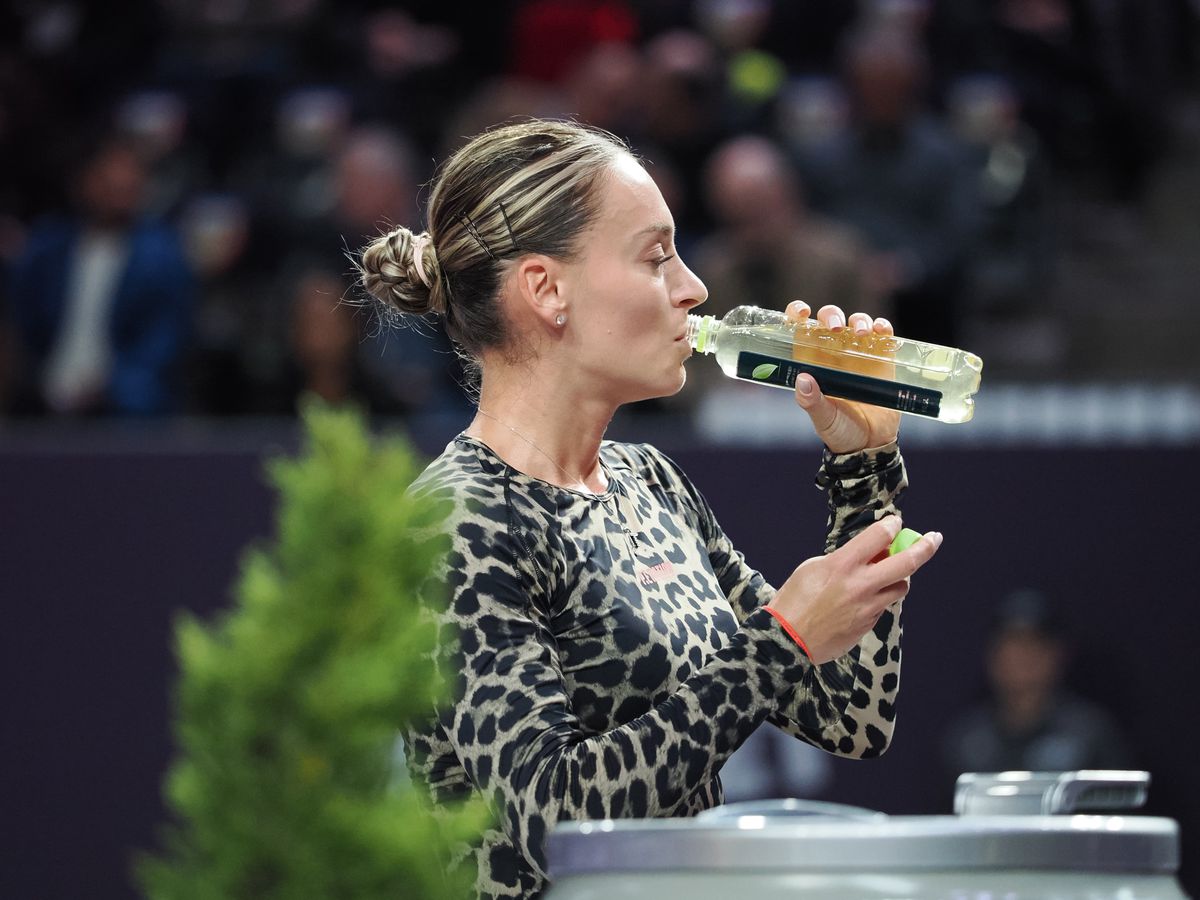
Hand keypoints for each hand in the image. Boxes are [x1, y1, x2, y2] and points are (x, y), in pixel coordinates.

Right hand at [768, 516, 941, 663]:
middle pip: (906, 562)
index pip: (879, 536)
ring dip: (900, 577)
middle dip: (925, 547)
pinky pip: (884, 606)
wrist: (787, 639)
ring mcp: (868, 607)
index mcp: (843, 564)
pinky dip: (879, 598)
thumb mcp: (813, 567)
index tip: (896, 522)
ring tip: (887, 574)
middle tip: (933, 538)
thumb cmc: (794, 600)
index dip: (892, 525)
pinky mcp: (868, 624)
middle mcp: (861, 584)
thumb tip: (866, 554)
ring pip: (902, 587)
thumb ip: (842, 558)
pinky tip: (861, 599)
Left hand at [786, 300, 900, 452]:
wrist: (871, 444)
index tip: (801, 312)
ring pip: (857, 322)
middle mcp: (833, 352)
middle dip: (831, 316)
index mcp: (812, 361)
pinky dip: (882, 328)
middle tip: (836, 329)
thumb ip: (812, 402)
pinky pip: (883, 334)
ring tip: (862, 335)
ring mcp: (859, 353)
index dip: (796, 313)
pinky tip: (881, 332)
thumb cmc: (840, 431)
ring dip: (859, 320)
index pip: (799, 328)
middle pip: (829, 319)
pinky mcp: (882, 358)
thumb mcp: (823, 418)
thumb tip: (803, 379)